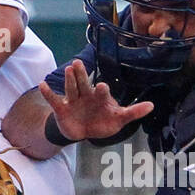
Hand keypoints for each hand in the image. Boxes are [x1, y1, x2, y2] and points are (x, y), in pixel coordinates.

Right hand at [38, 60, 153, 141]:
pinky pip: (54, 99)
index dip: (102, 90)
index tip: (102, 86)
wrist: (83, 130)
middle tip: (78, 64)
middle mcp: (86, 95)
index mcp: (100, 97)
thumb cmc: (103, 122)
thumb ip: (133, 112)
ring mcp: (73, 101)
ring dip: (69, 80)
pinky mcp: (61, 108)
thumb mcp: (119, 118)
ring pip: (71, 89)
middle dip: (82, 75)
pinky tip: (42, 85)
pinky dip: (48, 93)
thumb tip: (152, 106)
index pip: (101, 92)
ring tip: (68, 69)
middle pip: (84, 84)